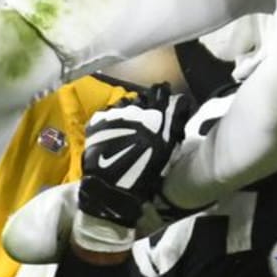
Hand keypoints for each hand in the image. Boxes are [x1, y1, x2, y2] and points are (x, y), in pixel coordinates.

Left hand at [79, 84, 191, 228]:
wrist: (111, 185)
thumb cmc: (144, 172)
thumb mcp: (165, 150)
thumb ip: (172, 125)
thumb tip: (178, 105)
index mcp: (154, 115)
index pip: (161, 92)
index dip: (162, 93)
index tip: (163, 95)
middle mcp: (135, 108)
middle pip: (140, 99)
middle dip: (142, 106)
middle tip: (142, 121)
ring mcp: (114, 112)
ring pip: (123, 104)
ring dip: (126, 112)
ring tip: (125, 126)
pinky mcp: (98, 119)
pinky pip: (106, 113)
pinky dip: (109, 120)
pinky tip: (109, 133)